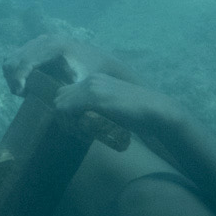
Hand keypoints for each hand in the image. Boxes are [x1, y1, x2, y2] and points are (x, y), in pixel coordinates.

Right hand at [0, 33, 130, 95]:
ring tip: (23, 90)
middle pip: (14, 58)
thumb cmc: (92, 73)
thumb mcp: (83, 82)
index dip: (18, 78)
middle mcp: (44, 39)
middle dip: (13, 78)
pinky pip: (18, 55)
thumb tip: (52, 103)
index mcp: (53, 46)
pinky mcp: (38, 43)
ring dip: (12, 75)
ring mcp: (40, 39)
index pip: (25, 61)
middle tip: (20, 94)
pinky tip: (25, 82)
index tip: (20, 93)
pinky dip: (16, 69)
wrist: (100, 61)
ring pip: (12, 56)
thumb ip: (69, 90)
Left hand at [53, 71, 178, 142]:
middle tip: (80, 133)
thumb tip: (76, 120)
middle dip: (64, 119)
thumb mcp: (111, 108)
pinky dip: (75, 126)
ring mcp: (92, 87)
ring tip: (85, 135)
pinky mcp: (96, 98)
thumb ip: (95, 108)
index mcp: (95, 80)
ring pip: (61, 106)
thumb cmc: (137, 114)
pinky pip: (70, 111)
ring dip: (68, 123)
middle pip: (59, 99)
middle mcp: (91, 80)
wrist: (157, 110)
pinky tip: (89, 135)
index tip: (80, 128)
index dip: (67, 114)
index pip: (65, 94)